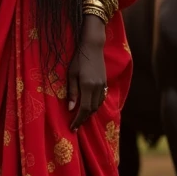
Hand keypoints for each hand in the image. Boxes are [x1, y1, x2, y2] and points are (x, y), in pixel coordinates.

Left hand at [67, 16, 106, 130]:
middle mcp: (97, 88)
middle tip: (74, 126)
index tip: (72, 128)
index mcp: (88, 86)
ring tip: (80, 118)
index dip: (78, 120)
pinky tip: (88, 107)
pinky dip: (94, 106)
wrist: (92, 47)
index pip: (84, 109)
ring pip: (97, 105)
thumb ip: (72, 92)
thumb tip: (71, 109)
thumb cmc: (78, 59)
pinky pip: (101, 99)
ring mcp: (103, 86)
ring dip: (89, 113)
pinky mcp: (105, 83)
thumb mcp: (71, 75)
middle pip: (91, 109)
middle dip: (83, 119)